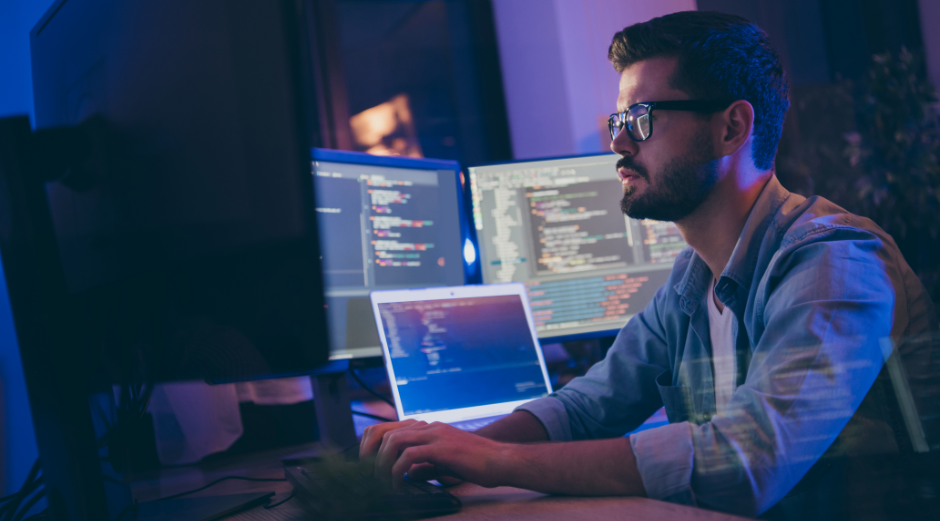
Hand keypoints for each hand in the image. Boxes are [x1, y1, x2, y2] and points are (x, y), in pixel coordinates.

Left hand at [364, 420, 508, 487]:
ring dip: (382, 464)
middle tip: (369, 476)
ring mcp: (435, 435)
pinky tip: (400, 484)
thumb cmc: (475, 464)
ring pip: (393, 441)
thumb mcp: (443, 463)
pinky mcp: (441, 448)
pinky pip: (410, 455)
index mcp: (427, 428)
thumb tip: (408, 473)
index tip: (367, 465)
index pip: (388, 428)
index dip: (371, 445)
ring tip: (384, 482)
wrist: (500, 461)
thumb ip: (424, 465)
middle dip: (369, 455)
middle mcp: (428, 427)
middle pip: (384, 431)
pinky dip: (398, 471)